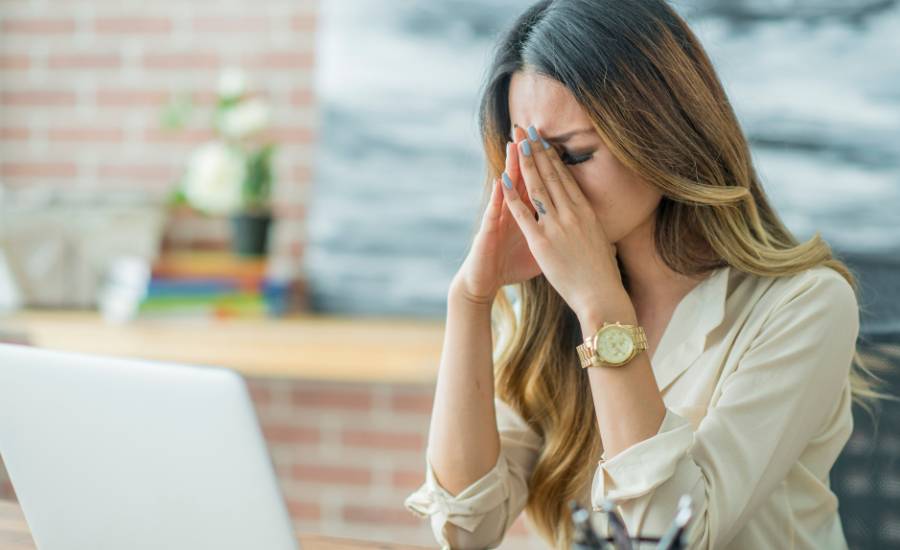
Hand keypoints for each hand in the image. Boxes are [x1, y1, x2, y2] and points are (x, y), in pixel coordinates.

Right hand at [451, 126, 541, 304]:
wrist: (484, 281)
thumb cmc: (509, 267)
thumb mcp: (537, 250)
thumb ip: (552, 235)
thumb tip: (579, 232)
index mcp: (527, 214)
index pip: (538, 184)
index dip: (544, 164)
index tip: (552, 142)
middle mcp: (511, 212)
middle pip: (522, 179)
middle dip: (527, 155)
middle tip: (530, 130)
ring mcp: (499, 220)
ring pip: (506, 189)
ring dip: (510, 167)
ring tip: (514, 145)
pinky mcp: (488, 232)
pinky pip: (494, 213)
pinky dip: (499, 197)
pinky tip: (501, 181)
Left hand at [499, 125, 628, 320]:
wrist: (602, 296)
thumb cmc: (602, 274)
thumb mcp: (600, 240)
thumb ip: (591, 225)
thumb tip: (591, 217)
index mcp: (586, 212)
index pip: (566, 177)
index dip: (553, 156)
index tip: (544, 140)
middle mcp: (572, 213)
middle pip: (551, 175)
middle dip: (538, 150)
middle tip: (528, 129)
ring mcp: (557, 226)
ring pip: (537, 187)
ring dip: (526, 163)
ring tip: (517, 143)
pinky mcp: (542, 242)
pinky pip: (523, 214)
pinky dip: (512, 196)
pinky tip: (503, 180)